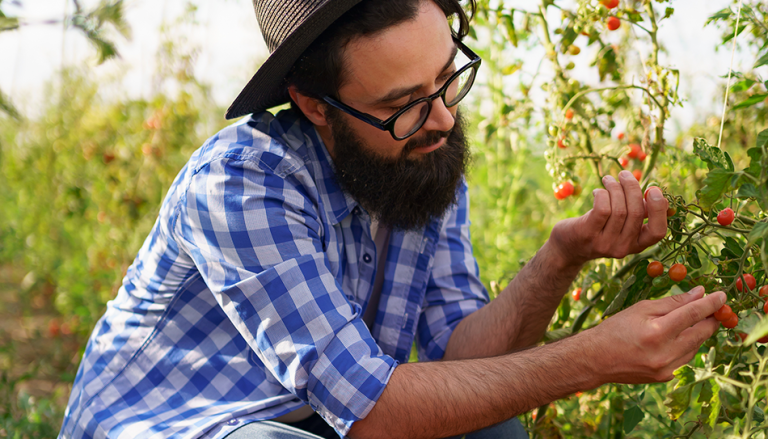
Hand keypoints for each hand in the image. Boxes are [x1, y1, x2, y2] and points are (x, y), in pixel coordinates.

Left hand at [549, 170, 668, 265]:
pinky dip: (602, 194)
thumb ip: (639, 212)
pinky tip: (598, 191)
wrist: (568, 247)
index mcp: (637, 245)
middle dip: (632, 188)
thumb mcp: (622, 225)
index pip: (657, 232)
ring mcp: (605, 244)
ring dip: (614, 188)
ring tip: (608, 180)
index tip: (653, 189)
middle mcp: (623, 248)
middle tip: (624, 174)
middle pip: (635, 213)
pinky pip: (602, 209)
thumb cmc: (599, 229)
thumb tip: (654, 192)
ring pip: (619, 209)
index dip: (659, 209)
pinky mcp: (588, 234)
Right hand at [584, 286, 724, 383]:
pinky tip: (677, 337)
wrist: (596, 359)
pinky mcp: (667, 377)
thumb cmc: (615, 329)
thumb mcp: (641, 309)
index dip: (710, 304)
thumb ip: (672, 302)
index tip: (722, 296)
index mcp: (657, 332)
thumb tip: (698, 293)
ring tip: (691, 321)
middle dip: (710, 318)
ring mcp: (668, 368)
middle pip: (701, 332)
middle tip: (713, 307)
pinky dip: (687, 345)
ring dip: (698, 332)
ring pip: (696, 346)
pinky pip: (686, 358)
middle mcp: (666, 353)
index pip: (693, 314)